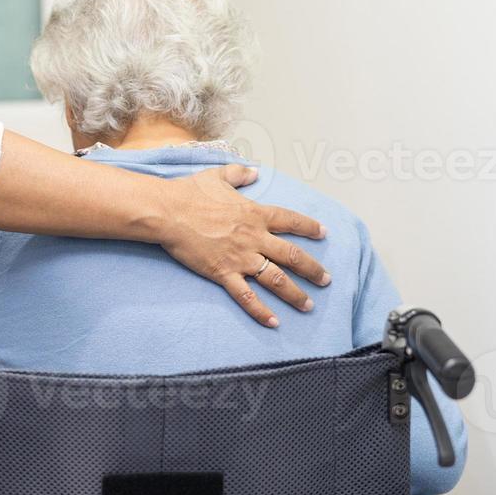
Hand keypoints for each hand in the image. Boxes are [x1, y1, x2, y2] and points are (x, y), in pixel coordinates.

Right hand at [156, 164, 329, 327]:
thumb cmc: (190, 192)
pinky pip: (247, 297)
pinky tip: (274, 323)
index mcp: (255, 214)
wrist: (169, 212)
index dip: (310, 227)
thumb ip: (238, 174)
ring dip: (296, 294)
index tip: (324, 233)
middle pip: (293, 256)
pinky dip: (261, 311)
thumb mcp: (218, 176)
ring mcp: (241, 258)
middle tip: (326, 279)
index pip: (291, 221)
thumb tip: (252, 172)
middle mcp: (255, 237)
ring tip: (309, 305)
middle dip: (313, 269)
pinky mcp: (224, 274)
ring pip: (277, 280)